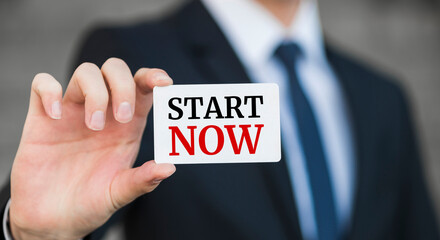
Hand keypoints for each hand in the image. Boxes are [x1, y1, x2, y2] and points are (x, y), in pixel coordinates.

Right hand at [9, 58, 175, 239]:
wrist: (52, 219)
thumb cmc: (90, 202)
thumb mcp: (119, 194)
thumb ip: (142, 181)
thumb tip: (169, 167)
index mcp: (127, 125)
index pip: (143, 87)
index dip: (154, 77)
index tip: (164, 82)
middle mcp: (103, 111)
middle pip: (116, 69)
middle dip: (124, 85)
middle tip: (123, 117)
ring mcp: (73, 111)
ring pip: (86, 71)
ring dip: (95, 93)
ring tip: (93, 127)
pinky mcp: (43, 117)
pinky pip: (42, 83)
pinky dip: (50, 90)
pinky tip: (55, 115)